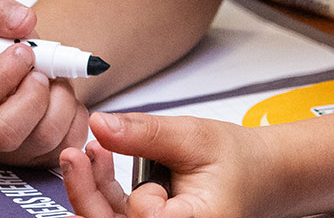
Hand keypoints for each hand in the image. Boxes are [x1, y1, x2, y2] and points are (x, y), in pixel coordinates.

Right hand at [0, 0, 88, 165]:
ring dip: (60, 98)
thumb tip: (21, 22)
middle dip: (33, 95)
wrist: (27, 60)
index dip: (4, 74)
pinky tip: (62, 96)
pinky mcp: (36, 158)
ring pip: (42, 137)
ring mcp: (5, 150)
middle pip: (2, 132)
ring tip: (53, 78)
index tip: (24, 51)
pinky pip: (67, 143)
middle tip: (42, 72)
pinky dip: (76, 113)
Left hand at [62, 113, 272, 217]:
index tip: (142, 171)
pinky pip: (117, 214)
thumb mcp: (193, 136)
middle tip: (75, 158)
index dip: (141, 198)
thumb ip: (145, 133)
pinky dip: (104, 188)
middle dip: (89, 195)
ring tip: (89, 152)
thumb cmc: (237, 160)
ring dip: (93, 188)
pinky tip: (100, 159)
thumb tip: (101, 124)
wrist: (258, 173)